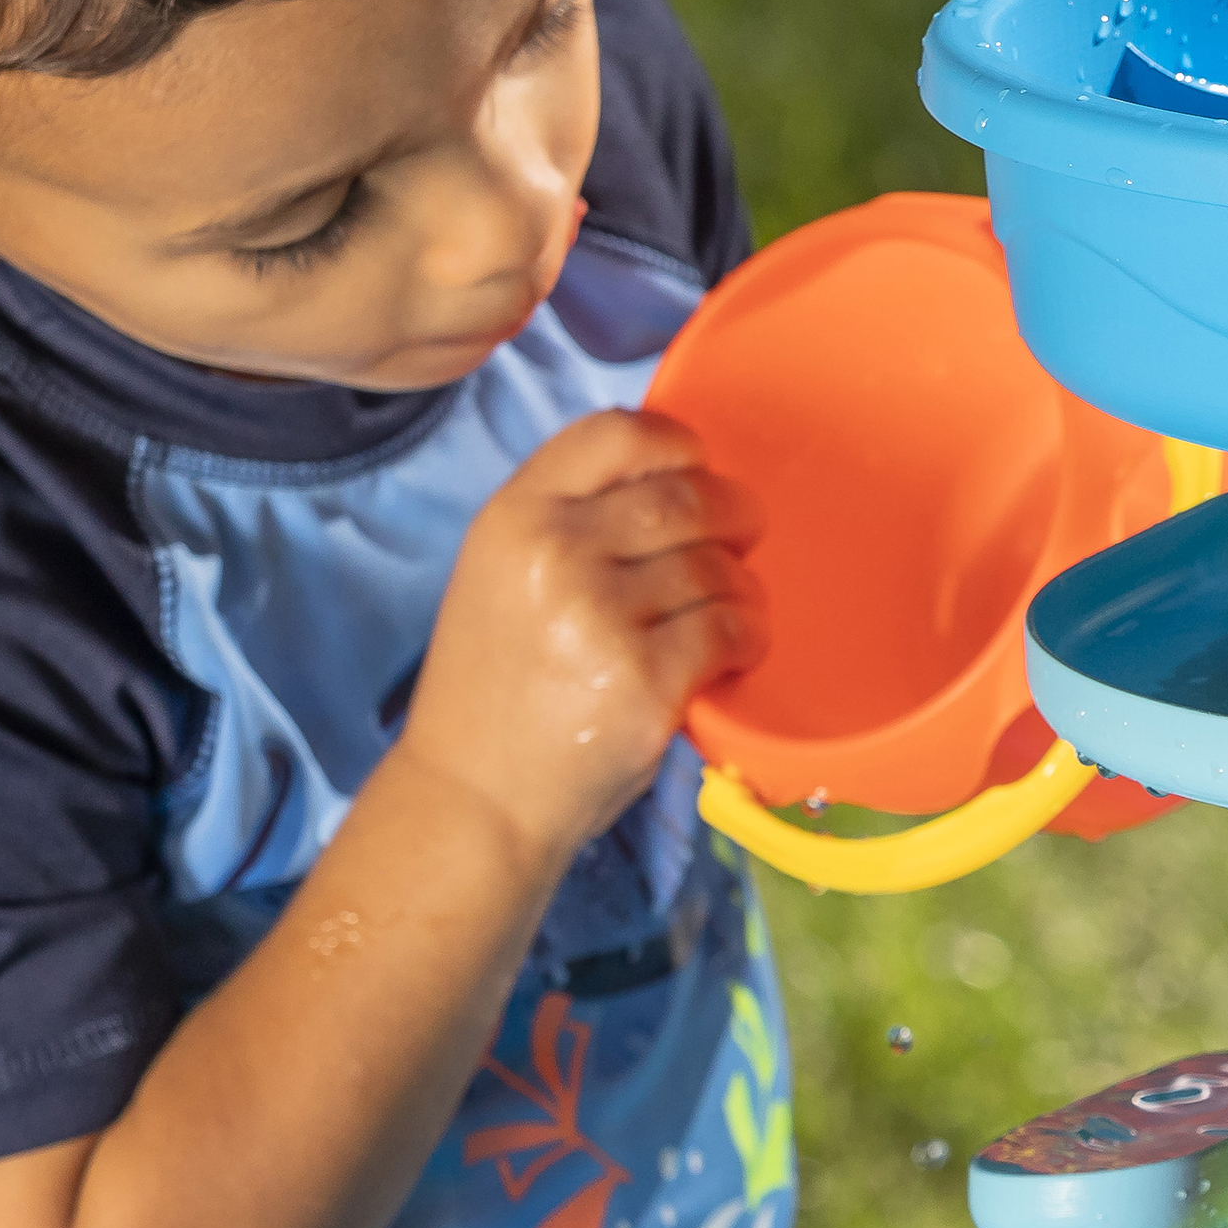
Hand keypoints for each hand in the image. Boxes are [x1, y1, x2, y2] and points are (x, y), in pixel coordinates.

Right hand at [397, 409, 765, 867]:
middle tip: (742, 539)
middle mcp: (555, 553)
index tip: (699, 468)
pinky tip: (734, 652)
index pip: (617, 433)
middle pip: (687, 496)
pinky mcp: (646, 679)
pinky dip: (749, 637)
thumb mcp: (502, 574)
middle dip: (734, 515)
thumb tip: (676, 476)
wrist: (478, 795)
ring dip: (742, 586)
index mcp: (515, 516)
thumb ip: (570, 519)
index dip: (678, 445)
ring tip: (729, 608)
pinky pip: (733, 629)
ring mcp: (600, 616)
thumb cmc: (498, 687)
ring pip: (718, 567)